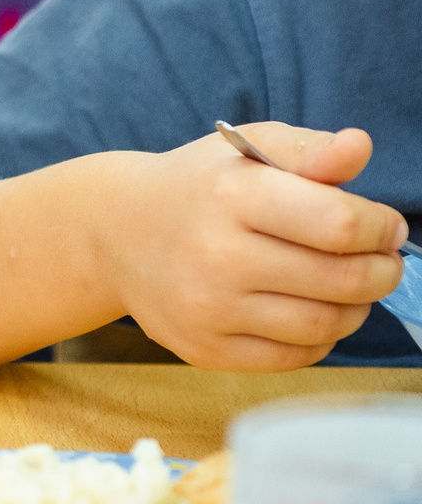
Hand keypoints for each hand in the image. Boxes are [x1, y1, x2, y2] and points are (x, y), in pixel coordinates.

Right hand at [105, 124, 408, 370]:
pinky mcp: (206, 349)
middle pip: (342, 279)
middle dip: (381, 270)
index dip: (381, 227)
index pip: (340, 224)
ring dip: (356, 306)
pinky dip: (320, 336)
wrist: (118, 233)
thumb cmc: (199, 187)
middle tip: (382, 260)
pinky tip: (309, 309)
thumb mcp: (246, 149)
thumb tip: (358, 147)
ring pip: (326, 324)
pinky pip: (296, 356)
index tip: (386, 226)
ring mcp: (208, 308)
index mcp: (229, 194)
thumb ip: (308, 149)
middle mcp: (214, 254)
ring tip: (347, 284)